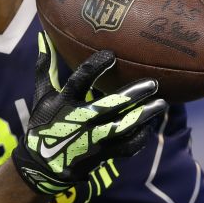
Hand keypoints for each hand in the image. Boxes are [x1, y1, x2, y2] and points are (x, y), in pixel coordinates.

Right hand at [12, 32, 167, 196]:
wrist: (42, 165)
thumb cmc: (44, 125)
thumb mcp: (41, 96)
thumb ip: (45, 68)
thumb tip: (43, 37)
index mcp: (65, 102)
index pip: (80, 81)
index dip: (95, 67)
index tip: (111, 55)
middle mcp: (80, 120)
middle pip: (110, 105)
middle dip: (133, 94)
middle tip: (153, 83)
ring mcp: (93, 139)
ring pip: (123, 127)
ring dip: (144, 116)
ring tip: (162, 104)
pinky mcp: (102, 154)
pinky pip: (126, 146)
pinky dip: (141, 137)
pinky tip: (151, 125)